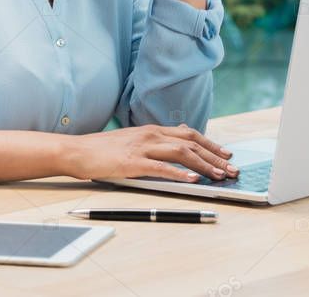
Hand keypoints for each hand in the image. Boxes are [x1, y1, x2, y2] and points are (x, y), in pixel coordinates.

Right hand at [63, 123, 238, 181]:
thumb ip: (154, 140)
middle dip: (214, 156)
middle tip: (231, 168)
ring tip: (219, 175)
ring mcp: (142, 147)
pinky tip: (193, 180)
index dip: (210, 143)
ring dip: (203, 165)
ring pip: (181, 153)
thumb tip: (178, 141)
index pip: (189, 133)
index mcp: (152, 130)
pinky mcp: (132, 162)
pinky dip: (179, 174)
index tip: (226, 154)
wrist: (77, 151)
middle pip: (190, 142)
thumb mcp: (133, 140)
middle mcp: (150, 134)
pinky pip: (161, 168)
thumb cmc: (103, 149)